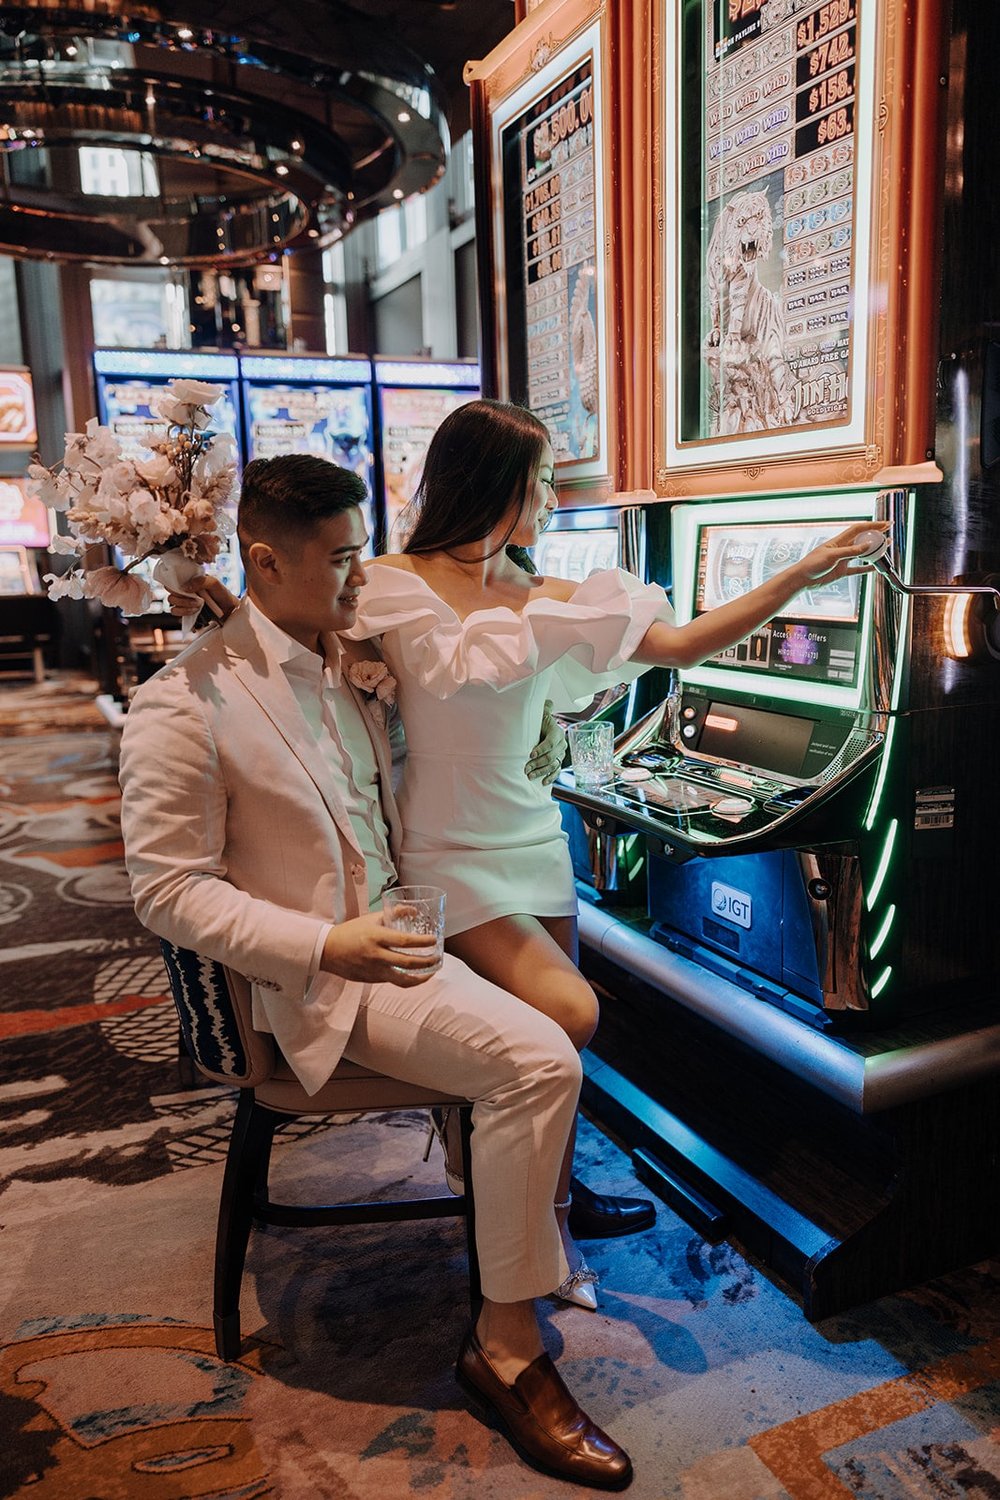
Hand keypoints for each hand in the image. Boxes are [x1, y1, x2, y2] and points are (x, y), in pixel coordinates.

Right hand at [165, 574, 239, 621]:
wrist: (229, 610)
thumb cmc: (222, 594)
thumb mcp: (214, 583)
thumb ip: (200, 581)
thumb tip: (184, 587)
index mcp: (188, 581)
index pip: (171, 581)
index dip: (174, 586)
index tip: (185, 590)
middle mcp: (184, 592)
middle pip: (171, 596)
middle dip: (183, 599)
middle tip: (198, 600)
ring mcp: (184, 604)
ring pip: (172, 606)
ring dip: (184, 607)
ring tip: (198, 606)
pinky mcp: (186, 614)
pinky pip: (177, 615)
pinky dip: (185, 613)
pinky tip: (195, 612)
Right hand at [321, 912, 440, 985]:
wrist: (328, 950)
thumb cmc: (351, 931)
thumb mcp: (372, 918)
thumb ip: (394, 914)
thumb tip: (414, 910)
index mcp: (376, 937)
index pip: (404, 941)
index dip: (422, 942)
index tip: (434, 940)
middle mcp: (376, 955)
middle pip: (407, 962)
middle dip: (427, 962)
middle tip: (438, 958)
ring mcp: (374, 970)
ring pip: (402, 979)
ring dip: (421, 977)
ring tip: (431, 972)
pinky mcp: (372, 980)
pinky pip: (393, 982)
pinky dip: (407, 979)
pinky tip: (415, 975)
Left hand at [525, 697, 566, 784]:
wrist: (541, 731)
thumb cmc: (538, 722)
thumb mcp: (540, 714)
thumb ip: (544, 709)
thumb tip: (549, 703)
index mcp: (557, 732)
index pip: (551, 742)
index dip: (541, 749)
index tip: (530, 754)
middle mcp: (561, 744)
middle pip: (551, 756)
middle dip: (538, 763)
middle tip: (525, 768)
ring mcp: (560, 755)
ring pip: (553, 765)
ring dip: (541, 772)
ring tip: (529, 775)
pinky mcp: (558, 762)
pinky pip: (557, 771)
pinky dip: (550, 777)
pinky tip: (543, 782)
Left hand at [799, 521, 889, 583]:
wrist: (802, 579)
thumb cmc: (812, 564)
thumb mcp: (832, 556)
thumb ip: (850, 551)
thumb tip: (867, 545)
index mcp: (839, 541)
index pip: (858, 529)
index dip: (872, 525)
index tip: (885, 524)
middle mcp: (842, 549)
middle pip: (862, 539)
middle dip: (875, 535)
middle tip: (888, 533)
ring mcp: (842, 560)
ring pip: (862, 553)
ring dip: (874, 550)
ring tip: (885, 547)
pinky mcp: (841, 571)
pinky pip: (857, 569)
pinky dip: (867, 568)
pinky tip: (875, 567)